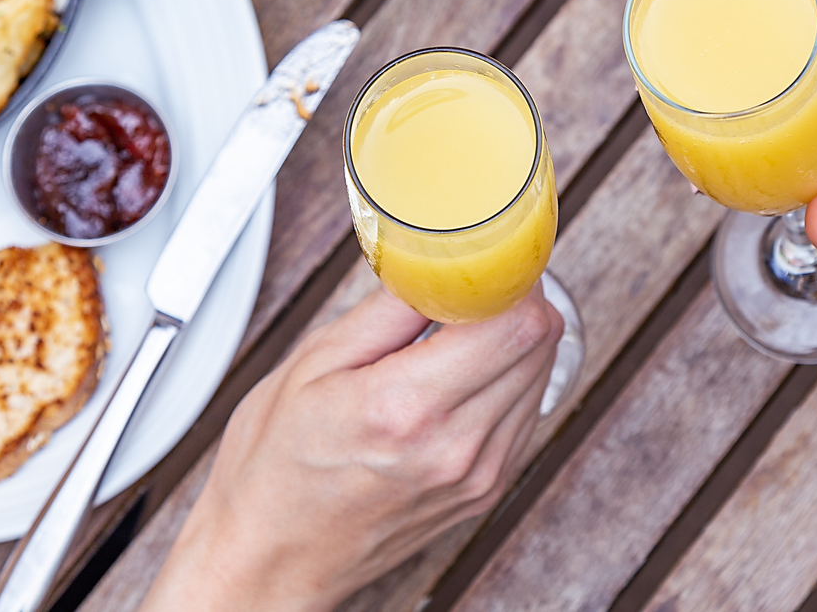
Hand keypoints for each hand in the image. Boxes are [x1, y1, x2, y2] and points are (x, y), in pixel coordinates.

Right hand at [138, 285, 561, 611]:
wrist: (272, 557)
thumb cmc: (275, 468)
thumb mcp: (312, 365)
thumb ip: (387, 309)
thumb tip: (437, 264)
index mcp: (406, 407)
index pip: (514, 323)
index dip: (510, 277)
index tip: (488, 260)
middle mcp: (455, 446)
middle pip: (541, 341)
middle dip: (515, 298)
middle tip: (472, 286)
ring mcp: (479, 473)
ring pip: (543, 371)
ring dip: (515, 337)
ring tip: (460, 331)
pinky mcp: (489, 488)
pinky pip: (528, 409)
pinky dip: (510, 377)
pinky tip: (465, 373)